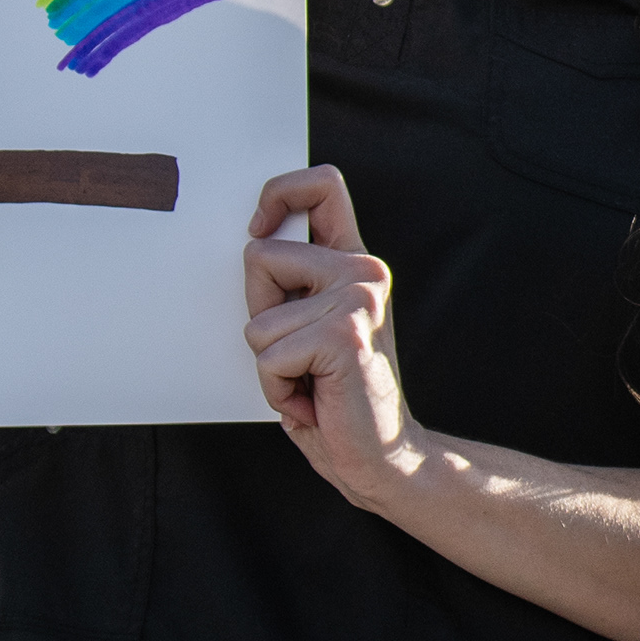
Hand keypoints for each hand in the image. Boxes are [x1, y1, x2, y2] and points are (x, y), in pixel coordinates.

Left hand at [244, 167, 417, 501]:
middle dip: (258, 312)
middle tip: (298, 351)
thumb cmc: (339, 397)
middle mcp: (362, 272)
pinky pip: (267, 356)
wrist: (383, 455)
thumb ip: (295, 284)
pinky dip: (279, 388)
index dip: (279, 193)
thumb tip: (256, 238)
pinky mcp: (342, 334)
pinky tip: (314, 397)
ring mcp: (357, 299)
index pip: (322, 186)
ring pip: (256, 319)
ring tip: (310, 379)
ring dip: (269, 363)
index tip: (261, 226)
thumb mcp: (313, 326)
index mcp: (353, 265)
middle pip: (257, 256)